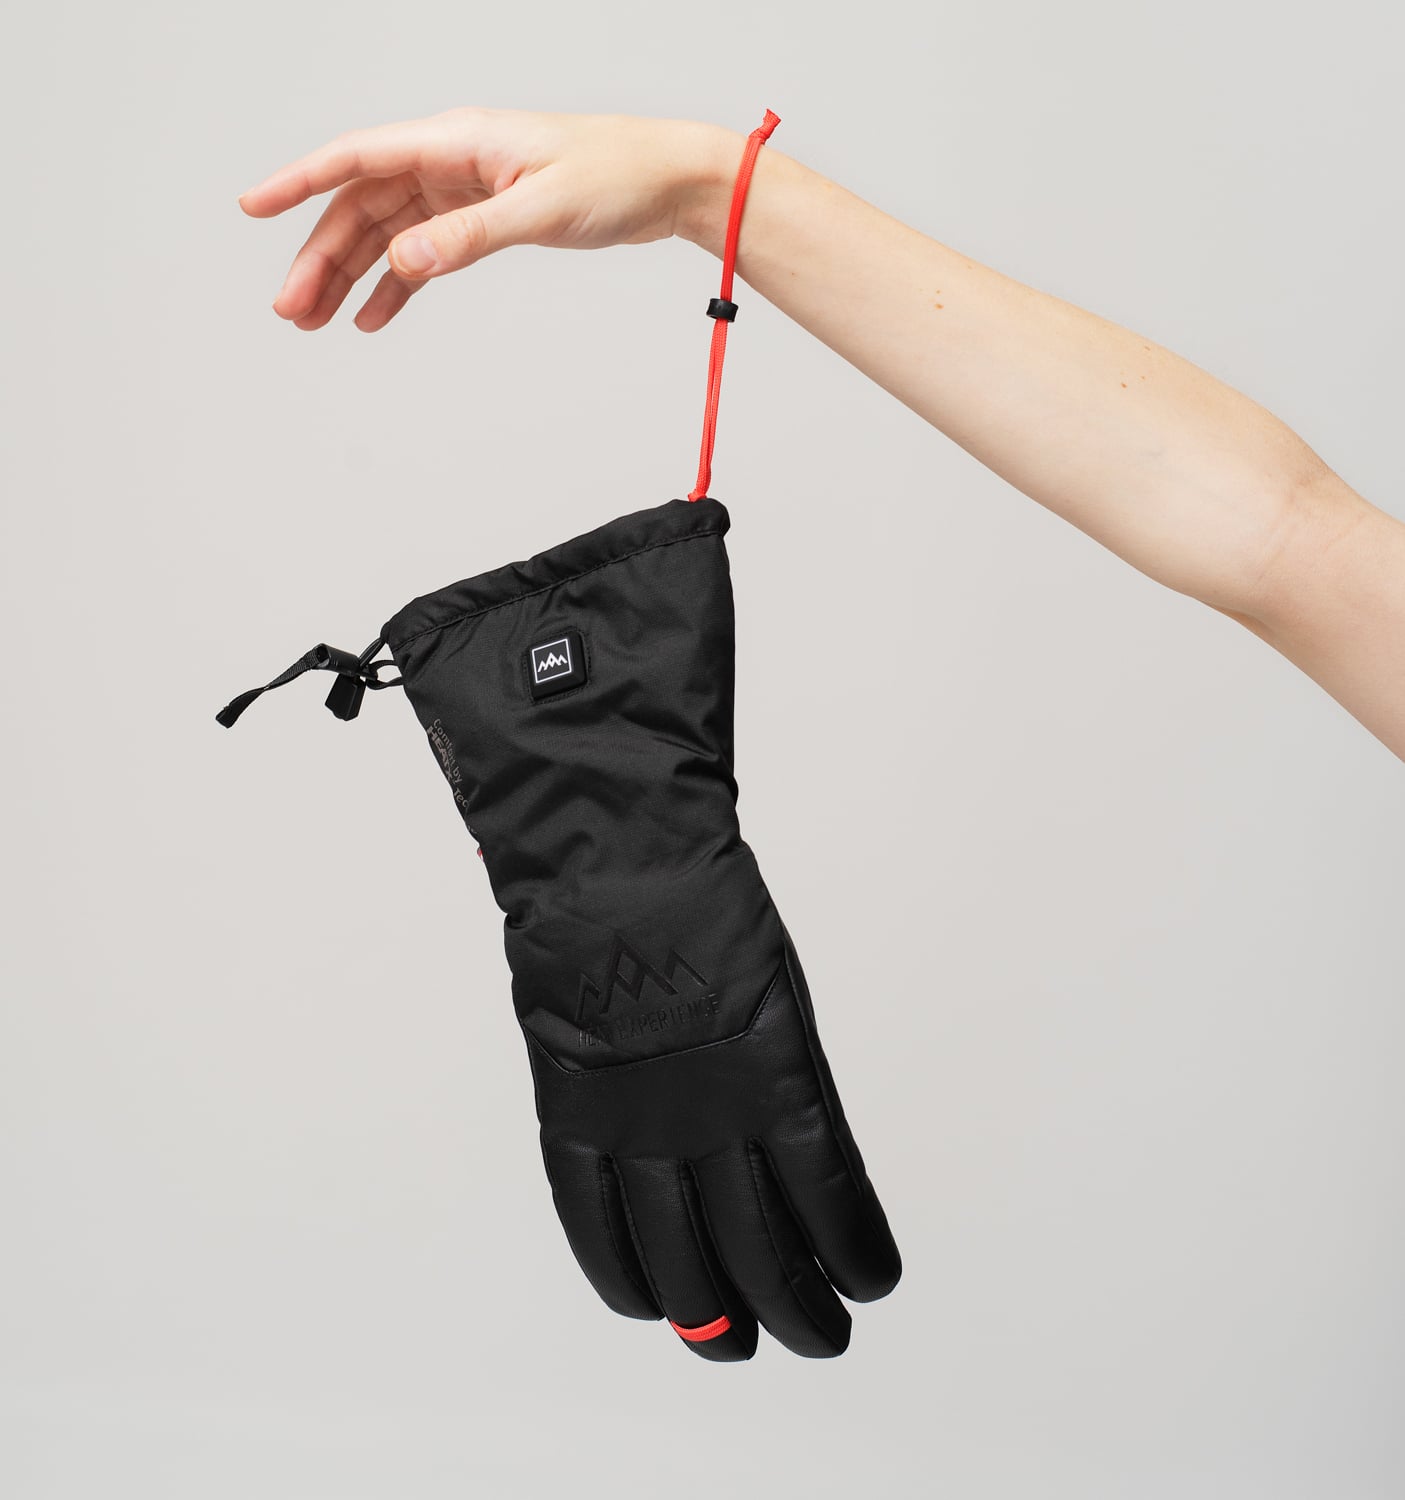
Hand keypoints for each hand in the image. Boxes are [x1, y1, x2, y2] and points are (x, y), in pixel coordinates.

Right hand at [239, 108, 734, 331]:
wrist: (669, 183)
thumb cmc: (617, 177)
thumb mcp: (541, 209)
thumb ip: (470, 236)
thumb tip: (405, 261)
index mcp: (456, 140)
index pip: (359, 157)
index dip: (299, 181)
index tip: (252, 207)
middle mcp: (450, 160)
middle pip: (363, 207)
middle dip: (320, 256)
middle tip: (291, 311)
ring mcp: (465, 190)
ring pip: (388, 234)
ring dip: (349, 276)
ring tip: (315, 322)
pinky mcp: (484, 217)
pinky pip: (426, 253)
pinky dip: (398, 286)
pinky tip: (373, 318)